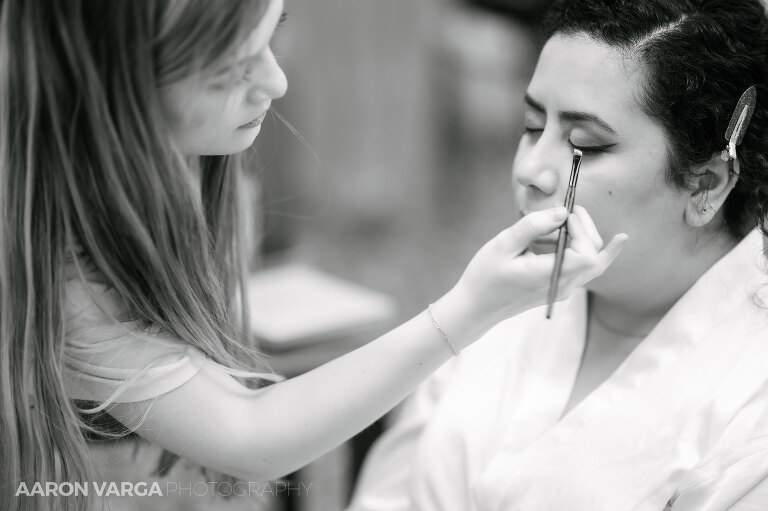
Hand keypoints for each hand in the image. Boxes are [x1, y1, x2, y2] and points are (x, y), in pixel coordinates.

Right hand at [433, 206, 627, 349]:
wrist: (476, 306)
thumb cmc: (485, 276)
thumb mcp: (504, 245)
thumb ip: (533, 226)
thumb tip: (562, 212)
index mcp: (550, 275)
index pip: (587, 254)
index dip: (582, 229)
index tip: (563, 215)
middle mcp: (563, 286)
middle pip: (596, 257)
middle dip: (587, 229)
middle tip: (570, 210)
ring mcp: (562, 289)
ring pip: (592, 263)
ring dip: (583, 237)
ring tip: (557, 222)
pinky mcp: (558, 287)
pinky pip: (580, 267)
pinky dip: (578, 248)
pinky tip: (570, 237)